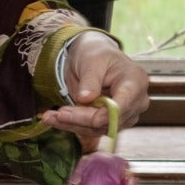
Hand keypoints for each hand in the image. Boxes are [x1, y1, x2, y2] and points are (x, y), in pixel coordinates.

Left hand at [43, 33, 151, 149]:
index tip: (75, 112)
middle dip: (80, 119)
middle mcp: (136, 102)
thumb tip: (85, 99)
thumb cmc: (96, 54)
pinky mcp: (112, 122)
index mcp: (135, 82)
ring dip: (72, 125)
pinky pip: (92, 129)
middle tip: (56, 113)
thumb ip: (90, 80)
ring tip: (49, 116)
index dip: (101, 115)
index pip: (122, 106)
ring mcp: (126, 115)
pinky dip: (72, 125)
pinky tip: (54, 119)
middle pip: (109, 121)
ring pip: (98, 129)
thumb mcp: (91, 60)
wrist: (94, 59)